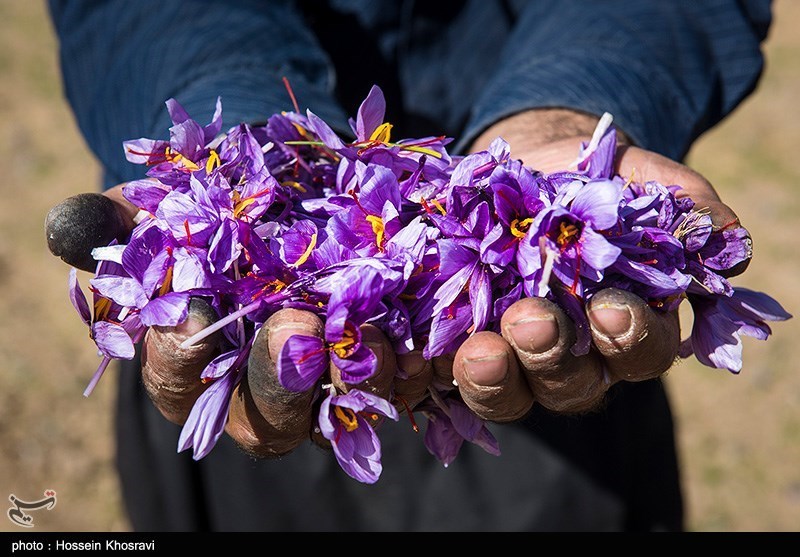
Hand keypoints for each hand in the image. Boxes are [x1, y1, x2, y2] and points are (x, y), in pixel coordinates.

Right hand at [46, 189, 431, 456]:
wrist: (302, 198)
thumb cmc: (225, 209)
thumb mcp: (174, 205)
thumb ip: (130, 223)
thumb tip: (72, 225)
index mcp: (201, 363)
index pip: (181, 378)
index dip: (181, 354)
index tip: (189, 316)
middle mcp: (264, 387)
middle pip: (269, 416)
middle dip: (282, 377)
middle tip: (297, 329)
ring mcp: (329, 383)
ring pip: (343, 406)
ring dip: (357, 372)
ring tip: (371, 329)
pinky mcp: (384, 361)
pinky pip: (403, 379)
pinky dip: (413, 360)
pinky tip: (424, 335)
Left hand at [449, 108, 751, 419]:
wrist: (524, 168)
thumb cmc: (593, 180)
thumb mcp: (639, 180)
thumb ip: (683, 206)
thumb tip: (726, 240)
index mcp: (626, 327)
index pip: (639, 352)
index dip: (629, 340)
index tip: (612, 310)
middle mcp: (572, 356)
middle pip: (570, 384)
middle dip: (551, 356)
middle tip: (530, 321)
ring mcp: (511, 357)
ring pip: (506, 391)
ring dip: (491, 376)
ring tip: (477, 349)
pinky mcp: (456, 346)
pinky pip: (439, 373)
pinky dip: (425, 367)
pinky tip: (409, 350)